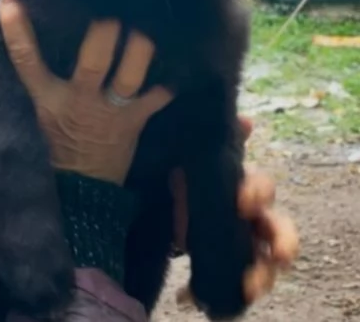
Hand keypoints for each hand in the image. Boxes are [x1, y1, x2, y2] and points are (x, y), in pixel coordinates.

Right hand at [0, 0, 172, 184]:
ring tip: (143, 30)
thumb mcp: (42, 110)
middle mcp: (80, 99)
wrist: (82, 186)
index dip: (17, 29)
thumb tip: (41, 39)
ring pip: (130, 75)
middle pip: (94, 61)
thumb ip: (42, 79)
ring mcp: (110, 110)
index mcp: (49, 97)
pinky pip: (157, 96)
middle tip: (111, 14)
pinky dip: (168, 83)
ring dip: (140, 50)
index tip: (11, 0)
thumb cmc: (59, 142)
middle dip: (105, 34)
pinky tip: (177, 67)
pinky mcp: (134, 120)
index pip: (26, 60)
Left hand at [173, 117, 298, 306]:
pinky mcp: (217, 260)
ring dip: (264, 273)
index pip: (260, 187)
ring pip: (262, 258)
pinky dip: (232, 286)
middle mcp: (242, 214)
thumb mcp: (186, 148)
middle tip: (278, 255)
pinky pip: (236, 277)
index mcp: (236, 185)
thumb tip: (246, 123)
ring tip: (251, 286)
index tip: (242, 202)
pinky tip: (205, 293)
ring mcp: (232, 239)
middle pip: (275, 227)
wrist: (136, 195)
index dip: (258, 194)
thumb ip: (214, 138)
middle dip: (281, 240)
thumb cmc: (169, 167)